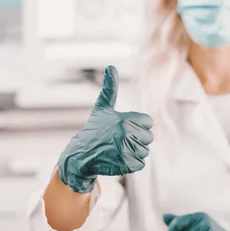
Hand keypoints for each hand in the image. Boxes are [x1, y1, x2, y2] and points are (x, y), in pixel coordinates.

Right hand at [57, 66, 153, 192]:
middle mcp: (126, 133)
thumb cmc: (95, 129)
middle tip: (119, 140)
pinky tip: (118, 159)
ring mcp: (126, 150)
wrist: (81, 154)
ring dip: (134, 152)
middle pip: (148, 138)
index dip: (137, 126)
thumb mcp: (102, 108)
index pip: (148, 123)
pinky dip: (132, 163)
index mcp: (125, 118)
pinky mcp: (125, 164)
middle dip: (136, 140)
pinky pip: (141, 163)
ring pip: (145, 151)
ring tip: (118, 149)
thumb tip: (111, 66)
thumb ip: (110, 89)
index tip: (123, 128)